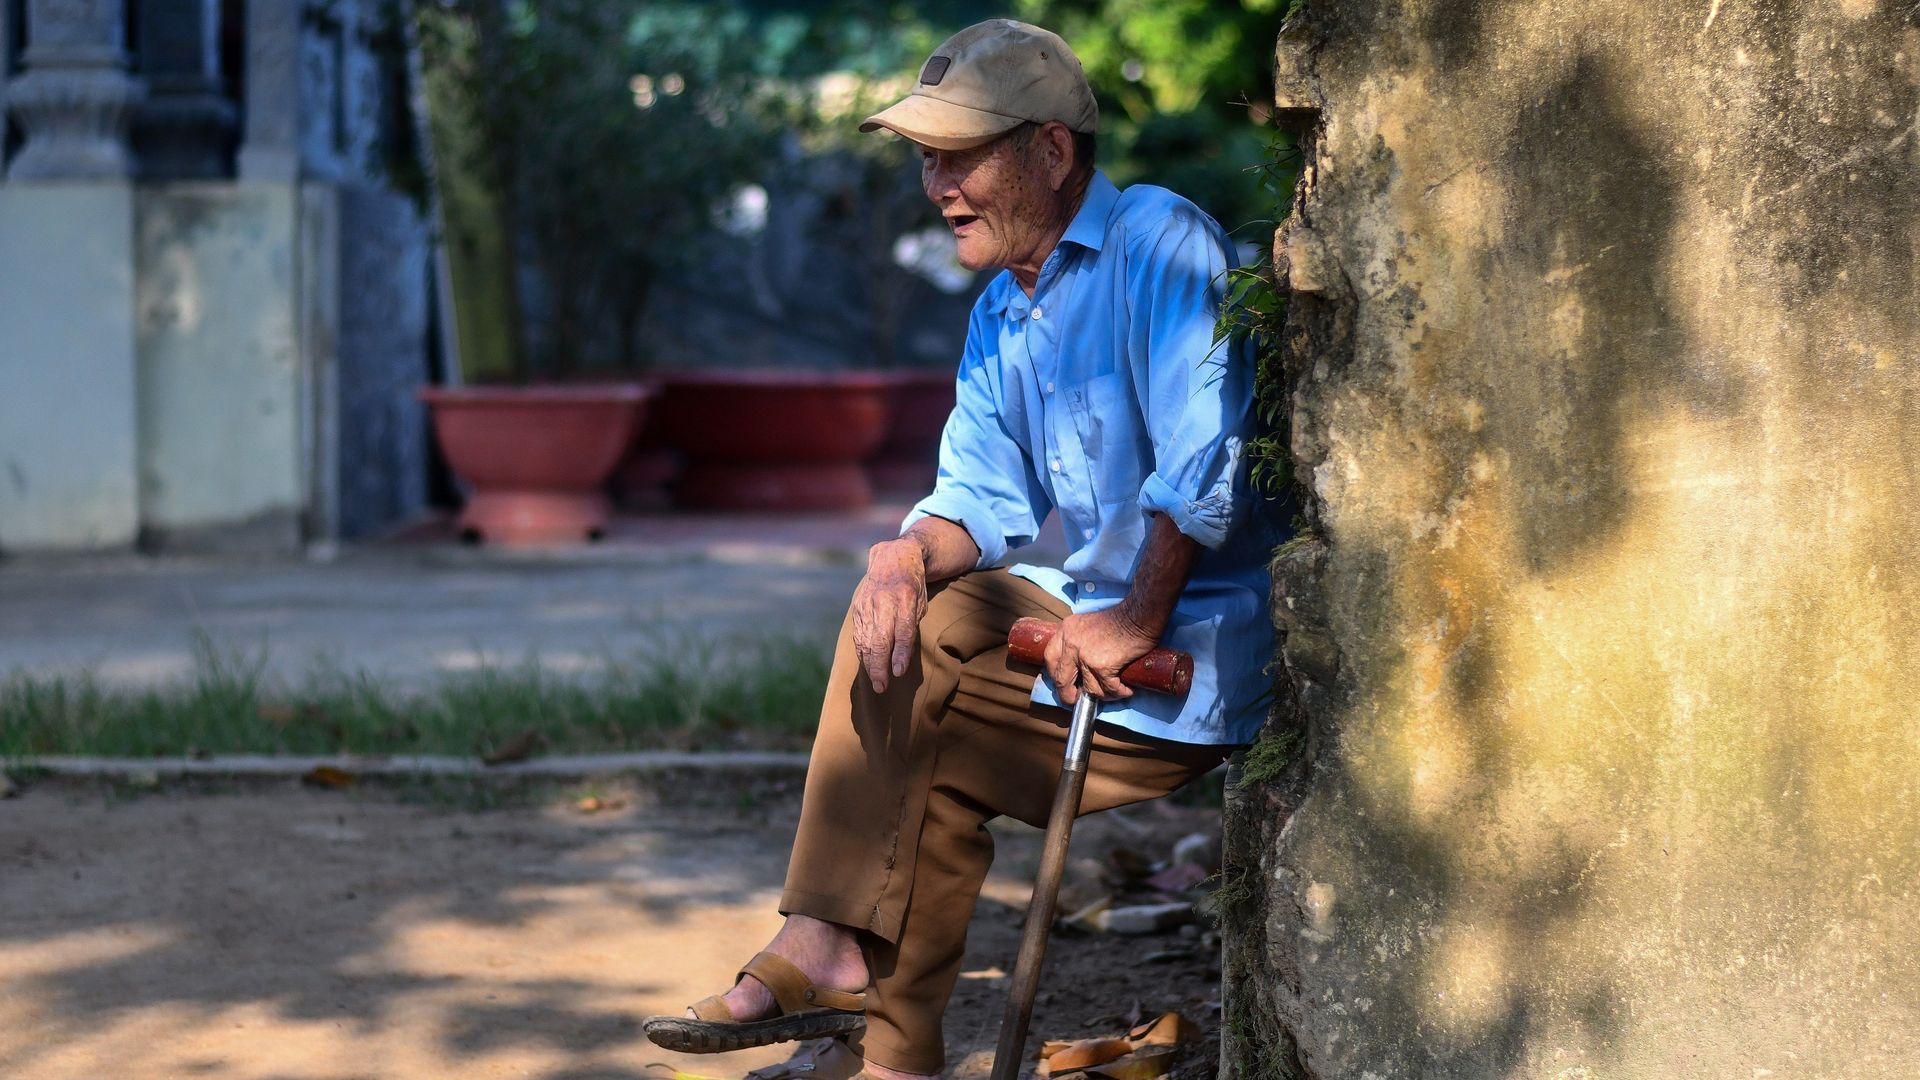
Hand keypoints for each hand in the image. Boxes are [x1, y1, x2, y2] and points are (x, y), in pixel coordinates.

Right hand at [850, 537, 929, 692]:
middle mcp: (883, 601)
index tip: (897, 673)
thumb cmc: (913, 586)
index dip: (900, 653)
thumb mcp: (921, 602)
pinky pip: (859, 635)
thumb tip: (901, 657)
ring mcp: (867, 604)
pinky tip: (867, 666)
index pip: (902, 631)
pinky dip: (863, 653)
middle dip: (880, 666)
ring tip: (876, 683)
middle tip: (882, 687)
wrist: (893, 558)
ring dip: (870, 664)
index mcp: (905, 597)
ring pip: (866, 640)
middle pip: (880, 639)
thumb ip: (911, 627)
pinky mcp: (858, 608)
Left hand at [1042, 606, 1158, 706]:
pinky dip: (1119, 692)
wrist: (1139, 616)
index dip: (1055, 674)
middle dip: (1068, 695)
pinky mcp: (1101, 666)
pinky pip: (1108, 689)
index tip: (1063, 683)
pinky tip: (1127, 689)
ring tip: (1114, 691)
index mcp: (1066, 630)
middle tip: (1078, 699)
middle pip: (1061, 679)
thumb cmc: (1121, 619)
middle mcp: (1071, 643)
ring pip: (1088, 688)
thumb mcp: (1088, 624)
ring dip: (1102, 694)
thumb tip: (1079, 668)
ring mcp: (1085, 655)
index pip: (1050, 657)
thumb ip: (1079, 641)